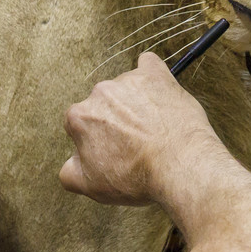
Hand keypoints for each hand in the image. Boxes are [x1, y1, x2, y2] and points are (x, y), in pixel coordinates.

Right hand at [60, 53, 221, 206]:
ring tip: (153, 127)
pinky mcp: (155, 75)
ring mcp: (128, 81)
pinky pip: (148, 64)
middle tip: (134, 142)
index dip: (95, 138)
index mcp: (80, 117)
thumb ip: (69, 172)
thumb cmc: (137, 177)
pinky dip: (150, 74)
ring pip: (126, 89)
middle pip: (103, 104)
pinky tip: (157, 87)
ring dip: (135, 103)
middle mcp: (100, 93)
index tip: (111, 149)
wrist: (180, 166)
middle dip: (115, 120)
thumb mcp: (91, 187)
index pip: (80, 123)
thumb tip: (70, 163)